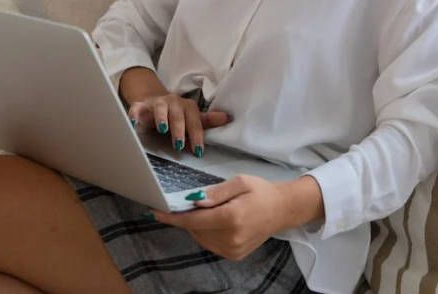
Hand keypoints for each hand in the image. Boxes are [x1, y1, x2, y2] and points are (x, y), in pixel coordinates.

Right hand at [128, 92, 229, 156]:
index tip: (198, 151)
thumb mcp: (192, 117)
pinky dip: (135, 115)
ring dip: (162, 118)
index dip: (197, 135)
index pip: (195, 121)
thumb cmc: (175, 114)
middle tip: (179, 144)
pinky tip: (134, 123)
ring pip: (160, 108)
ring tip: (162, 129)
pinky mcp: (140, 106)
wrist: (153, 101)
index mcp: (186, 106)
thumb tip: (227, 118)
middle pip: (178, 114)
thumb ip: (207, 120)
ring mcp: (156, 103)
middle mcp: (172, 102)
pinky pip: (136, 108)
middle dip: (179, 129)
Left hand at [153, 175, 297, 259]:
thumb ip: (215, 192)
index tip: (156, 212)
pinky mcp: (234, 255)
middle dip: (187, 217)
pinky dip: (206, 233)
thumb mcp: (240, 182)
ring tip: (209, 210)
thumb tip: (194, 200)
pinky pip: (210, 244)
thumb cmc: (260, 191)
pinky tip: (215, 221)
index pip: (194, 220)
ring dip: (196, 225)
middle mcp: (232, 237)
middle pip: (195, 229)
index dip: (174, 217)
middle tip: (189, 203)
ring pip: (200, 238)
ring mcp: (233, 249)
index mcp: (232, 217)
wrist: (282, 210)